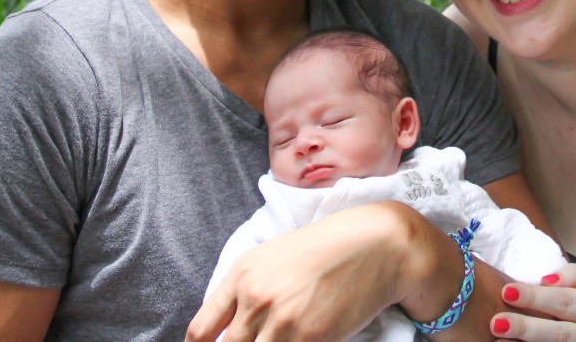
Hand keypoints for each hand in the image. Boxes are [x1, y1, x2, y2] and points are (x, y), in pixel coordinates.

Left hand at [187, 201, 416, 341]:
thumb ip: (247, 291)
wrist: (376, 244)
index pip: (200, 331)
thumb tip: (229, 329)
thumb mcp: (275, 258)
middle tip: (259, 341)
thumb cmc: (328, 248)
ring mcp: (282, 321)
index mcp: (242, 274)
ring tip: (286, 339)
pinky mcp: (309, 339)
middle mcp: (255, 297)